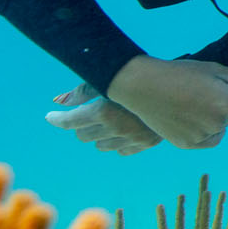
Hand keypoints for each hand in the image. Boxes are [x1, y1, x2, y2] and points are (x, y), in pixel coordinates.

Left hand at [46, 84, 161, 154]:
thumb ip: (81, 92)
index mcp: (104, 110)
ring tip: (109, 118)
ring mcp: (131, 139)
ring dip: (99, 133)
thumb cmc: (137, 77)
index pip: (70, 121)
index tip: (50, 117)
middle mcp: (116, 128)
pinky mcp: (144, 145)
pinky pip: (120, 150)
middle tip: (89, 111)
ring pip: (99, 145)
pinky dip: (117, 141)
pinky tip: (123, 128)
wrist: (177, 86)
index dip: (57, 119)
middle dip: (81, 124)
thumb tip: (57, 101)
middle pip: (82, 135)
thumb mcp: (107, 79)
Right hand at [105, 56, 227, 148]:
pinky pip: (210, 140)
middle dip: (226, 101)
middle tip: (201, 90)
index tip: (216, 82)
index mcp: (227, 102)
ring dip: (216, 117)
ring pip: (222, 127)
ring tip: (194, 102)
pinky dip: (207, 131)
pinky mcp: (189, 144)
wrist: (144, 86)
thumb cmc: (180, 72)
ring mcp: (203, 136)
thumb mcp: (214, 69)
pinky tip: (192, 117)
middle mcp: (219, 123)